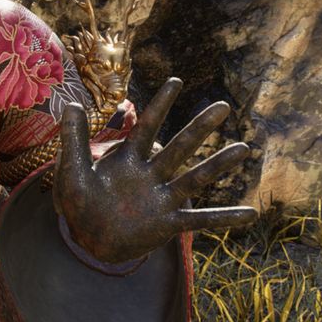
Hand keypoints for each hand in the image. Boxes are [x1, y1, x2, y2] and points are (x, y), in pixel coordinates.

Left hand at [53, 77, 257, 263]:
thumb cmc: (80, 203)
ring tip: (243, 148)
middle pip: (178, 147)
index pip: (147, 127)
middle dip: (199, 127)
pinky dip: (223, 218)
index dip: (161, 105)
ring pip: (193, 179)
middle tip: (223, 106)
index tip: (177, 81)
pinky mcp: (167, 224)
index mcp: (128, 159)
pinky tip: (250, 214)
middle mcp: (150, 175)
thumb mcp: (71, 171)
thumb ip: (73, 140)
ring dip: (217, 164)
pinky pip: (199, 220)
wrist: (88, 239)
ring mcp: (161, 199)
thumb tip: (71, 103)